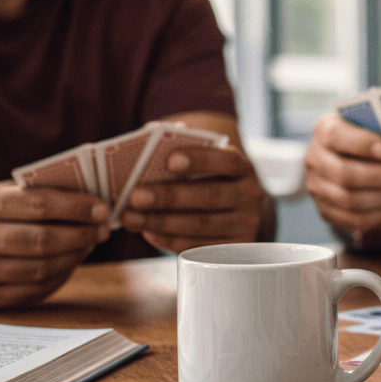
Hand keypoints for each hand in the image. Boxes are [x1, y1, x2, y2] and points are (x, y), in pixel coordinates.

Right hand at [0, 181, 108, 308]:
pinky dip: (59, 277)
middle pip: (43, 241)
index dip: (76, 207)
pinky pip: (33, 290)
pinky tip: (69, 263)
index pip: (39, 205)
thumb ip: (28, 193)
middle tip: (102, 229)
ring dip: (75, 257)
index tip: (102, 208)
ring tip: (89, 244)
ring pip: (41, 269)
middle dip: (81, 234)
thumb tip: (84, 196)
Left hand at [121, 145, 268, 252]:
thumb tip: (152, 131)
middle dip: (169, 196)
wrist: (242, 215)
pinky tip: (147, 231)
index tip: (169, 160)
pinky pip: (198, 246)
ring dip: (161, 222)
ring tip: (130, 217)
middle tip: (135, 196)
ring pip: (200, 225)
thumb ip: (183, 146)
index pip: (226, 161)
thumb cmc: (211, 181)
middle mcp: (250, 195)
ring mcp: (245, 224)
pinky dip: (168, 239)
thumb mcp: (207, 162)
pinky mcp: (234, 250)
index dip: (199, 160)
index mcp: (243, 167)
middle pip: (209, 196)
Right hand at [303, 112, 380, 236]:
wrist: (358, 161)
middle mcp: (314, 158)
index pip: (335, 136)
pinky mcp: (327, 211)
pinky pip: (354, 219)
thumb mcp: (374, 126)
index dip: (360, 144)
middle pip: (344, 173)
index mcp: (324, 130)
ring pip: (349, 200)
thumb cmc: (371, 137)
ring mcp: (317, 188)